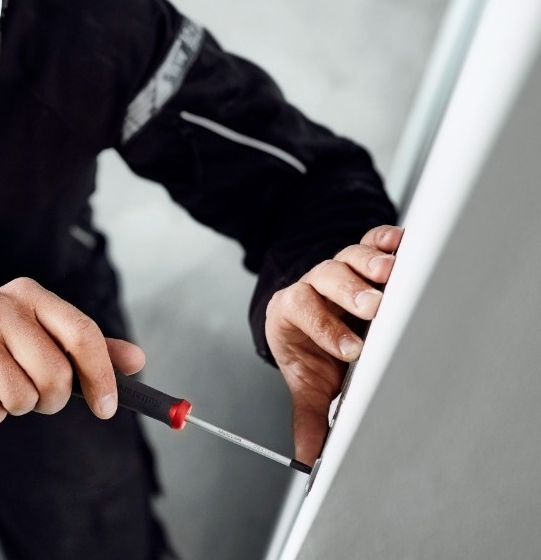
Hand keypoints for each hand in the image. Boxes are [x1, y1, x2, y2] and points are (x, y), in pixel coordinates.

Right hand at [0, 277, 145, 426]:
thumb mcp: (39, 334)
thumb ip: (86, 347)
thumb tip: (137, 360)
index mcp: (30, 294)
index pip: (82, 334)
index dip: (102, 375)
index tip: (108, 408)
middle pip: (55, 376)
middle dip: (51, 399)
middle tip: (36, 395)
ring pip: (22, 399)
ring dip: (16, 407)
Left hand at [265, 224, 402, 464]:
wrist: (306, 314)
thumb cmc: (311, 348)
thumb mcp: (308, 380)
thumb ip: (310, 415)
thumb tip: (308, 456)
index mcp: (293, 311)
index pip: (304, 311)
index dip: (326, 329)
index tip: (351, 350)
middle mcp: (315, 284)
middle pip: (328, 278)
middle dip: (350, 293)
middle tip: (372, 307)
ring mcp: (340, 267)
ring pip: (351, 257)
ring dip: (371, 264)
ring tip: (390, 274)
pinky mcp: (364, 255)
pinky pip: (372, 240)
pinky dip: (387, 240)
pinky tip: (402, 245)